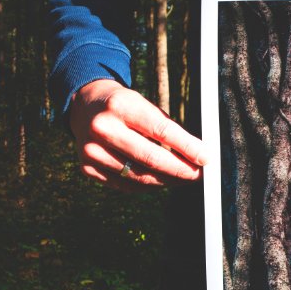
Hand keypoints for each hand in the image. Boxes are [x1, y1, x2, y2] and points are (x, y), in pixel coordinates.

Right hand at [68, 79, 210, 190]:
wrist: (84, 106)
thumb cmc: (124, 106)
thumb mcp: (143, 105)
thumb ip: (166, 128)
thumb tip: (196, 155)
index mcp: (121, 105)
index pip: (162, 130)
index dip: (187, 147)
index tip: (206, 158)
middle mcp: (103, 128)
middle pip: (150, 158)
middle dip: (180, 170)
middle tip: (199, 175)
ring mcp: (91, 150)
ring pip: (139, 176)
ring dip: (167, 180)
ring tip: (183, 178)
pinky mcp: (87, 168)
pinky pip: (126, 185)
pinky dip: (148, 185)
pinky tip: (162, 180)